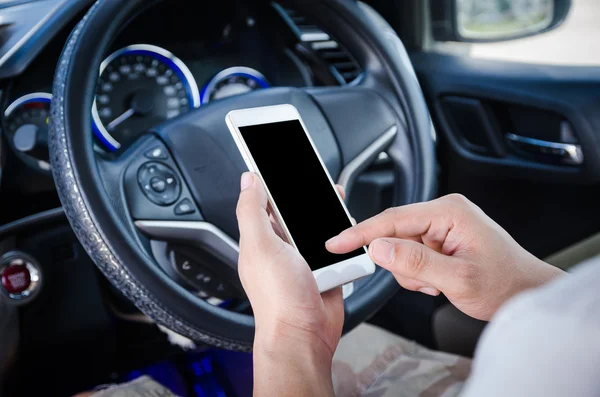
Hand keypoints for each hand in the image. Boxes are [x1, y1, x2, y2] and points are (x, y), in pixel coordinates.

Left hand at [236, 172, 343, 395]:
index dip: (270, 180)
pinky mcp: (324, 268)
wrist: (305, 335)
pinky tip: (344, 227)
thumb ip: (252, 211)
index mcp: (259, 238)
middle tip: (314, 177)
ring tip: (333, 196)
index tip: (280, 161)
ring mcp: (302, 258)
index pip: (263, 200)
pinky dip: (340, 236)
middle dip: (303, 194)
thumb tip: (248, 180)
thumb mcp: (261, 246)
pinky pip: (333, 245)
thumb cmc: (278, 299)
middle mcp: (280, 246)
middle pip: (292, 210)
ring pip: (315, 226)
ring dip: (324, 213)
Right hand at [326, 194, 563, 320]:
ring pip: (400, 248)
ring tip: (438, 283)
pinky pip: (410, 255)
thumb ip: (415, 263)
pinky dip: (417, 274)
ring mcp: (441, 226)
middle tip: (425, 282)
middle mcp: (443, 213)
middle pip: (394, 233)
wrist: (525, 293)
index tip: (336, 243)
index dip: (361, 233)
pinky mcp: (439, 238)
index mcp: (449, 212)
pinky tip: (438, 280)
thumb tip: (378, 248)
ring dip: (411, 272)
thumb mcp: (458, 279)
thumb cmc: (504, 283)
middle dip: (400, 263)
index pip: (392, 219)